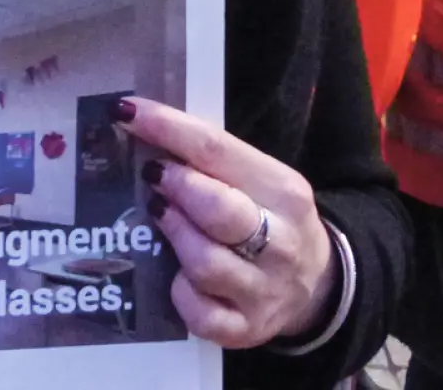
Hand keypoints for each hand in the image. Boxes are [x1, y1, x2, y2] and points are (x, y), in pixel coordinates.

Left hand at [119, 98, 336, 348]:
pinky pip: (201, 315)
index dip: (166, 129)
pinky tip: (178, 277)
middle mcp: (281, 241)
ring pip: (204, 263)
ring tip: (161, 217)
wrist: (317, 284)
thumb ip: (213, 163)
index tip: (125, 112)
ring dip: (173, 236)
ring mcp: (264, 290)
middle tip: (152, 175)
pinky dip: (181, 295)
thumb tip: (145, 132)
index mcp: (283, 190)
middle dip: (176, 187)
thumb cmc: (269, 219)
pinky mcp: (247, 329)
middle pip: (218, 209)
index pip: (217, 149)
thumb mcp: (259, 181)